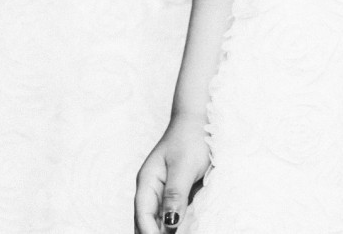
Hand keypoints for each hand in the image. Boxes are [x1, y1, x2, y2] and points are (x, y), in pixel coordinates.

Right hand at [134, 114, 210, 232]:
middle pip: (146, 222)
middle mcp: (151, 189)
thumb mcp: (184, 166)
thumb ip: (175, 194)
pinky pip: (172, 216)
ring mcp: (163, 192)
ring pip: (159, 221)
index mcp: (147, 181)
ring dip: (164, 232)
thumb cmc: (191, 138)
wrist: (199, 120)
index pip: (143, 215)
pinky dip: (175, 227)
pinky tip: (183, 231)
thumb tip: (169, 224)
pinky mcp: (176, 194)